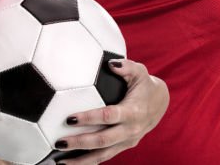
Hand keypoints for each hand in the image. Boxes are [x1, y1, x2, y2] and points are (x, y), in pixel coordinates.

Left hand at [52, 59, 168, 163]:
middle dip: (80, 143)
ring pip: (103, 155)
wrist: (160, 104)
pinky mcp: (124, 146)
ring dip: (81, 160)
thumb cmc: (145, 85)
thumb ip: (126, 66)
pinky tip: (72, 163)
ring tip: (60, 162)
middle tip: (60, 142)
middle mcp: (130, 130)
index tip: (70, 118)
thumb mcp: (139, 72)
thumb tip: (110, 64)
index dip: (89, 118)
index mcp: (133, 112)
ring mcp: (128, 141)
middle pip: (103, 140)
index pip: (108, 116)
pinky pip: (105, 156)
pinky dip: (89, 161)